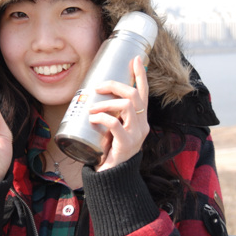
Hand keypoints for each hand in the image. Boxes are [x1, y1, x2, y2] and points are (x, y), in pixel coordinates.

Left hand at [87, 56, 149, 171]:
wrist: (113, 177)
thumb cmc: (110, 149)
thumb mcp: (114, 128)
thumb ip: (111, 114)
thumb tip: (94, 95)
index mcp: (140, 119)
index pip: (143, 93)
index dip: (140, 75)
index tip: (135, 59)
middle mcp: (142, 124)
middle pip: (134, 95)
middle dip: (115, 85)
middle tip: (98, 87)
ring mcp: (136, 135)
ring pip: (126, 106)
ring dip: (106, 103)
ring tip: (92, 108)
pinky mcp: (127, 145)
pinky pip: (116, 125)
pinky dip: (103, 118)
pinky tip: (93, 119)